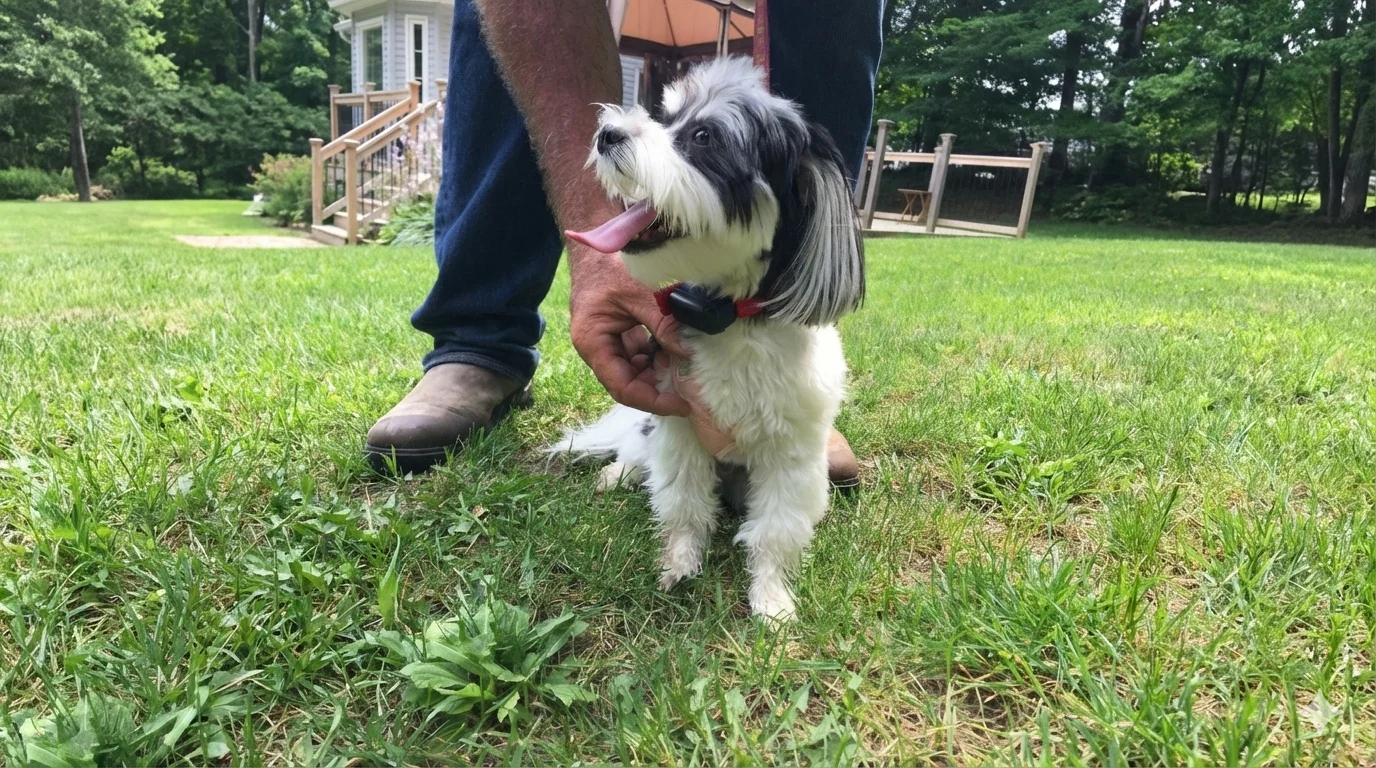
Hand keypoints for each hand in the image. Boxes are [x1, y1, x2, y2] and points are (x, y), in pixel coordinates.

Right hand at [569, 248, 691, 416]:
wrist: (597, 238)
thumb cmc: (610, 263)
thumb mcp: (640, 293)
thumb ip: (663, 324)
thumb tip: (688, 353)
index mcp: (593, 343)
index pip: (623, 387)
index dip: (653, 401)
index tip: (681, 405)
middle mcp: (598, 348)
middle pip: (629, 383)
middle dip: (659, 388)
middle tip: (691, 390)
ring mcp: (609, 341)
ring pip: (637, 370)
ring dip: (661, 371)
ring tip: (687, 368)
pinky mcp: (620, 333)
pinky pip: (641, 354)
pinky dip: (659, 355)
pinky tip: (677, 348)